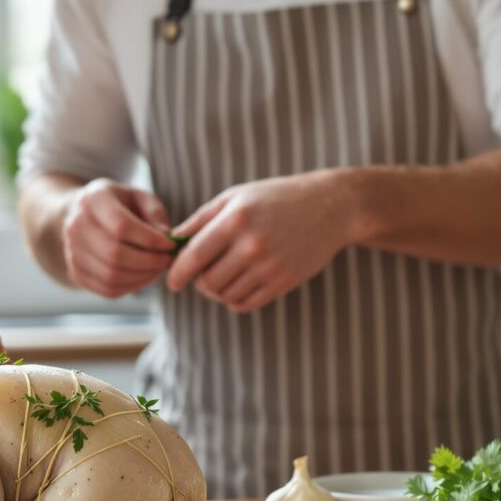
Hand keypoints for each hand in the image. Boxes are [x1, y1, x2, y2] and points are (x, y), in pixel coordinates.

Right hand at [60, 178, 176, 297]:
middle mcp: (76, 226)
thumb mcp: (139, 197)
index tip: (170, 244)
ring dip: (142, 277)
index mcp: (92, 200)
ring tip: (158, 269)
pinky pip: (107, 289)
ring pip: (111, 275)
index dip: (150, 239)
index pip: (121, 226)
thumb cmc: (118, 205)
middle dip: (149, 261)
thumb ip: (155, 213)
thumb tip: (166, 236)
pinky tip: (144, 277)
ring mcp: (72, 252)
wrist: (83, 215)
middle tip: (167, 260)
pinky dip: (131, 287)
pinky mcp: (76, 273)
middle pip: (115, 254)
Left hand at [165, 171, 356, 313]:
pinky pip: (246, 304)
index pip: (194, 257)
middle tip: (200, 274)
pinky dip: (234, 300)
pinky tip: (237, 285)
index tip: (172, 281)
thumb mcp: (236, 197)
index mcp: (236, 220)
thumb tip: (171, 241)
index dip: (177, 273)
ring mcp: (271, 266)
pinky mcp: (285, 282)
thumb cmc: (275, 198)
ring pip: (225, 296)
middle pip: (207, 282)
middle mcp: (253, 245)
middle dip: (198, 283)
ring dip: (216, 292)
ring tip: (221, 276)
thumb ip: (200, 219)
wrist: (329, 207)